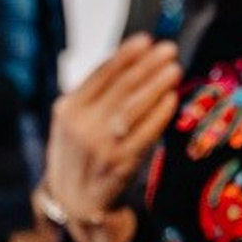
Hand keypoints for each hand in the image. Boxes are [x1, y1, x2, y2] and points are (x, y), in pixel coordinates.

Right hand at [46, 35, 180, 237]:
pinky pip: (146, 132)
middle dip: (147, 65)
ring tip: (174, 68)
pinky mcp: (121, 162)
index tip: (145, 40)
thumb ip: (94, 97)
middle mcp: (81, 125)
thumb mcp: (73, 122)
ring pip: (134, 106)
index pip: (100, 75)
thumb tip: (131, 63)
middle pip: (121, 87)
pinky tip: (172, 98)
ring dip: (157, 84)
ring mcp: (101, 144)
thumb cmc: (80, 154)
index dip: (125, 56)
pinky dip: (160, 113)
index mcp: (67, 109)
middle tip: (168, 49)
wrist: (74, 201)